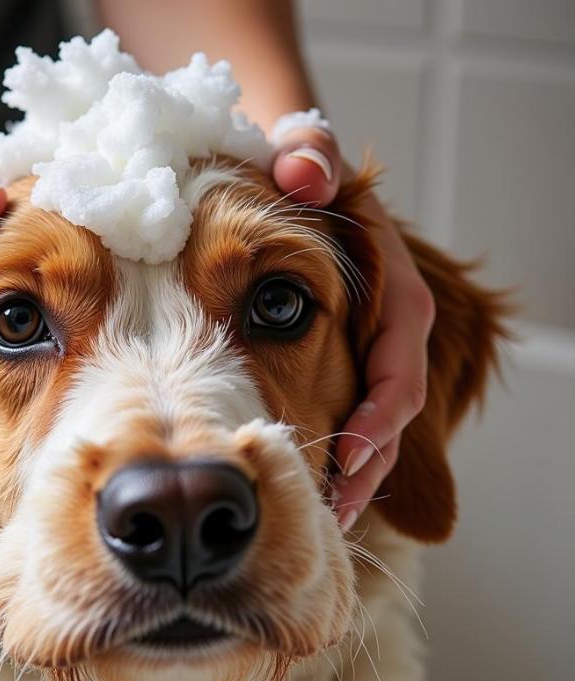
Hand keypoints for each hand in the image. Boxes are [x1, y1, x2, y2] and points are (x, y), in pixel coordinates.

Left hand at [271, 113, 435, 531]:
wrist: (288, 190)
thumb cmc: (296, 178)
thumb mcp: (302, 154)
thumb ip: (308, 155)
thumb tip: (304, 173)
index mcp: (392, 292)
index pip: (400, 362)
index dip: (380, 411)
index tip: (350, 450)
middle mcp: (390, 333)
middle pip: (393, 410)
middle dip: (370, 462)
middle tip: (335, 507)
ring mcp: (369, 356)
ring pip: (377, 428)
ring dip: (357, 477)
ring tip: (325, 519)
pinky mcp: (347, 369)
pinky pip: (352, 422)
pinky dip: (336, 461)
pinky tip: (308, 494)